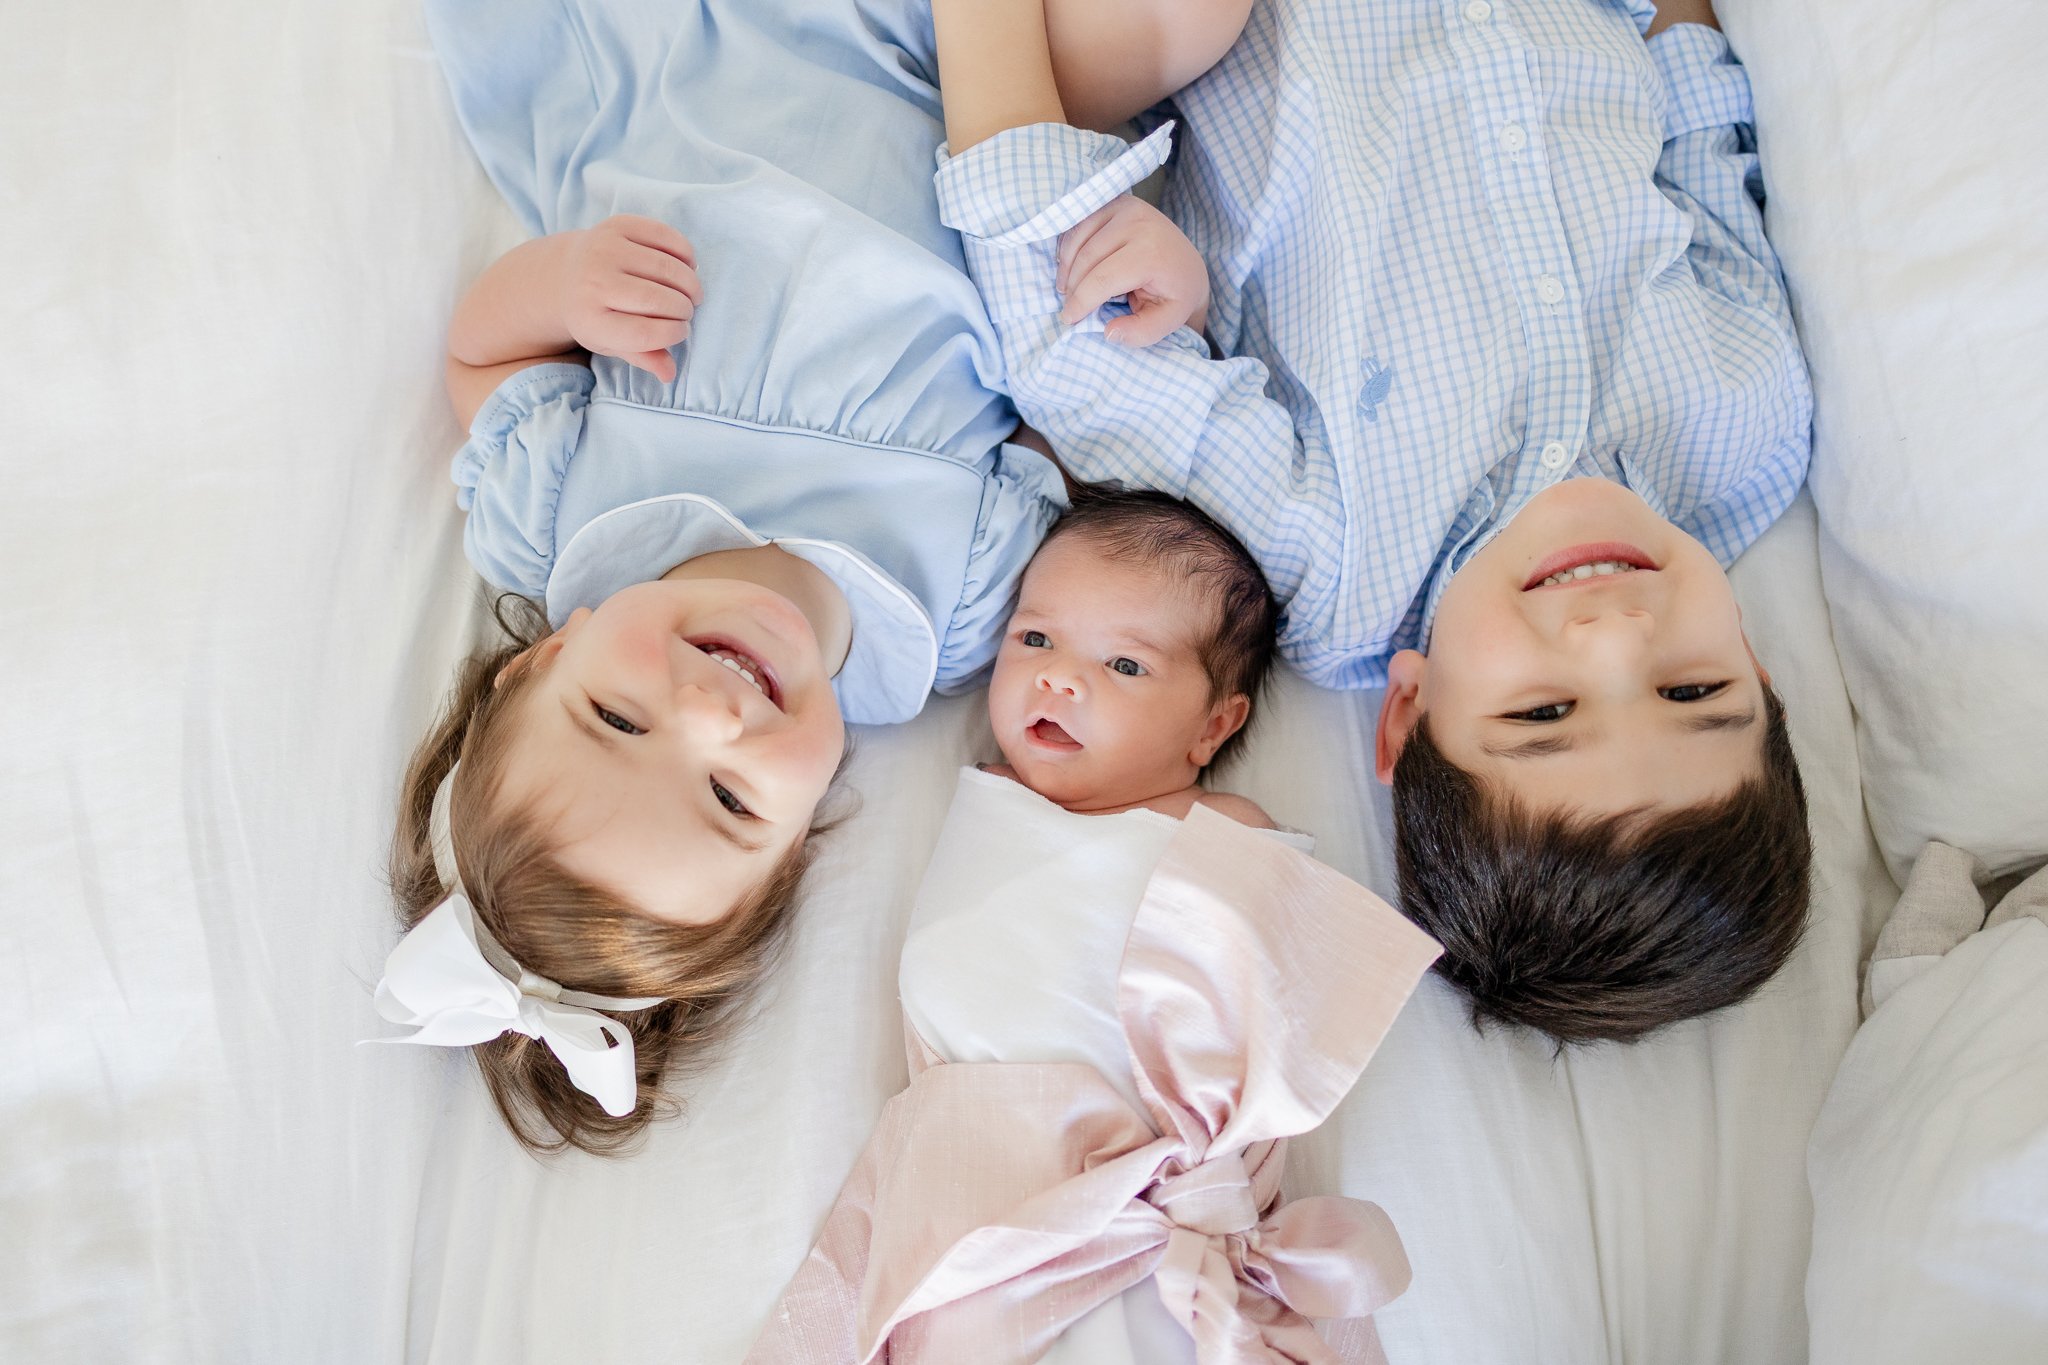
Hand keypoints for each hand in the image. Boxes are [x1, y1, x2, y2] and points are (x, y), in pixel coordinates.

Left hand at [560, 215, 703, 382]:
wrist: (563, 274)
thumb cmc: (595, 315)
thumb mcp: (610, 342)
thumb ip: (641, 357)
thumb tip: (670, 374)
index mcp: (591, 320)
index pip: (646, 334)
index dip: (675, 334)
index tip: (681, 332)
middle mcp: (594, 282)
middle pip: (660, 301)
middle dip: (685, 310)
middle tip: (687, 312)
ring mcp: (605, 250)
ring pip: (668, 269)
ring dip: (690, 284)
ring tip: (690, 293)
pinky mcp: (617, 225)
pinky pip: (665, 237)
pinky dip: (685, 254)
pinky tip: (686, 266)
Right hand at [1055, 195, 1208, 346]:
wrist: (1188, 263)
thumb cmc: (1176, 294)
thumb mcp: (1170, 321)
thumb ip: (1142, 333)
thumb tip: (1109, 332)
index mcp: (1152, 252)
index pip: (1102, 278)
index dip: (1080, 302)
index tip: (1069, 319)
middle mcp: (1138, 222)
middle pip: (1087, 259)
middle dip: (1072, 288)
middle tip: (1069, 308)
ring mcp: (1126, 207)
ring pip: (1078, 240)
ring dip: (1066, 268)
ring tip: (1068, 290)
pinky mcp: (1116, 202)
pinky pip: (1079, 225)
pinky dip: (1069, 248)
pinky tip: (1073, 268)